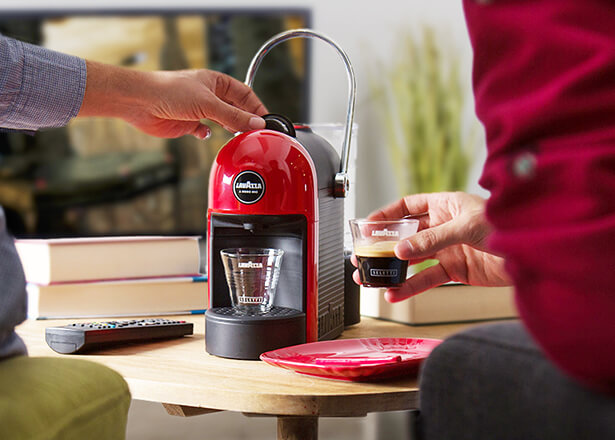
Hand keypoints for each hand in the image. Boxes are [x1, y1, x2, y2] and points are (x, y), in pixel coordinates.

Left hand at [78, 61, 266, 137]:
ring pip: (221, 120)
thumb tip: (256, 124)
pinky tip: (208, 136)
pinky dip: (208, 134)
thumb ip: (234, 116)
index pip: (245, 93)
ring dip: (230, 128)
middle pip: (235, 108)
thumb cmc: (169, 92)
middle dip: (246, 120)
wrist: (139, 102)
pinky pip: (203, 130)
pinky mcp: (187, 123)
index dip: (257, 107)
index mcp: (215, 82)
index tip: (266, 121)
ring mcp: (198, 109)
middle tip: (257, 133)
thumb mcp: (208, 104)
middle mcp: (208, 95)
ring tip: (241, 137)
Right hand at [354, 192, 510, 302]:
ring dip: (391, 270)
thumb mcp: (466, 227)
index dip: (387, 214)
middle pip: (405, 235)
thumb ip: (432, 239)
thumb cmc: (509, 226)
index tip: (367, 225)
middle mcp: (443, 226)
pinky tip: (395, 293)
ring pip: (412, 259)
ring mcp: (447, 249)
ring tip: (370, 279)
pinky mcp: (454, 270)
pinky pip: (426, 278)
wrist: (535, 255)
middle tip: (363, 257)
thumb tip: (401, 250)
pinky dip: (410, 287)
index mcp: (445, 205)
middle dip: (383, 246)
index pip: (408, 206)